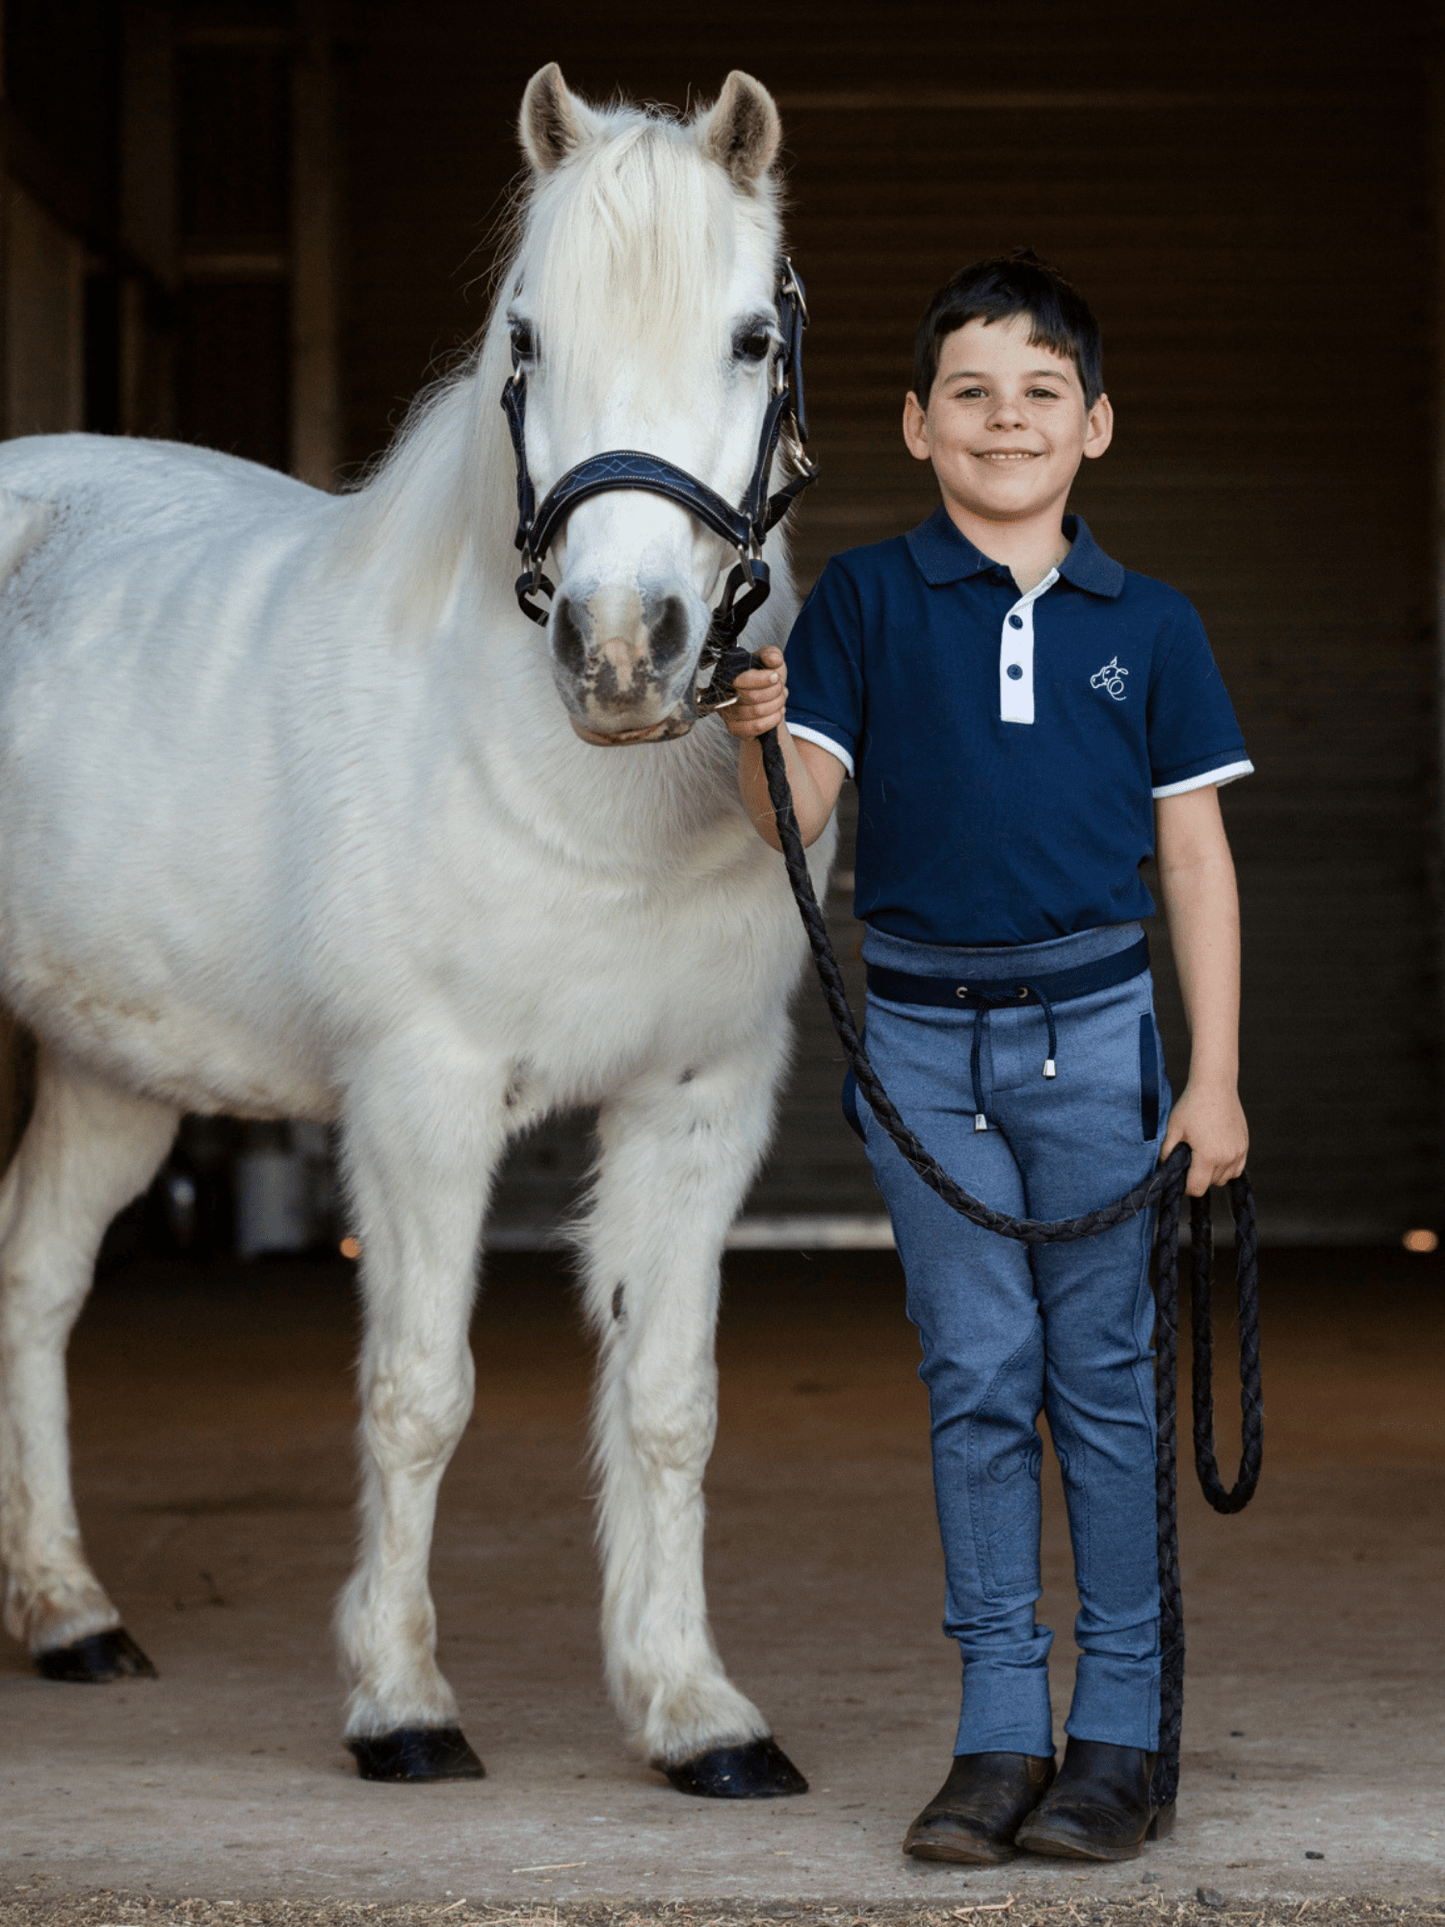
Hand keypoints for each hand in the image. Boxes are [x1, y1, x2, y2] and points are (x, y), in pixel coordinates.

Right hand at [720, 645, 787, 738]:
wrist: (767, 700)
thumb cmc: (765, 678)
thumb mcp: (770, 661)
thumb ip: (771, 654)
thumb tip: (773, 659)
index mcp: (729, 674)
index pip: (741, 680)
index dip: (762, 679)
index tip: (775, 676)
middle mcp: (724, 694)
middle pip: (752, 697)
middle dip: (774, 692)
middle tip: (781, 688)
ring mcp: (727, 713)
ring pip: (756, 712)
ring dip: (776, 705)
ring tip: (780, 699)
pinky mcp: (734, 728)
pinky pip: (756, 727)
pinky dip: (773, 719)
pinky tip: (777, 712)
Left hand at [1160, 1081, 1248, 1196]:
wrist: (1215, 1086)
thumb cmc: (1191, 1106)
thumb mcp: (1172, 1130)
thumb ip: (1166, 1154)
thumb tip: (1164, 1171)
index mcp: (1208, 1156)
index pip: (1197, 1189)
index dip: (1185, 1187)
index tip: (1179, 1175)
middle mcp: (1227, 1158)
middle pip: (1210, 1184)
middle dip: (1197, 1176)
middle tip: (1188, 1159)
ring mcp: (1239, 1152)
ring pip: (1224, 1178)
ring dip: (1212, 1173)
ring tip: (1201, 1154)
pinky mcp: (1244, 1146)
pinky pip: (1236, 1169)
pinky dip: (1226, 1167)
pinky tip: (1215, 1154)